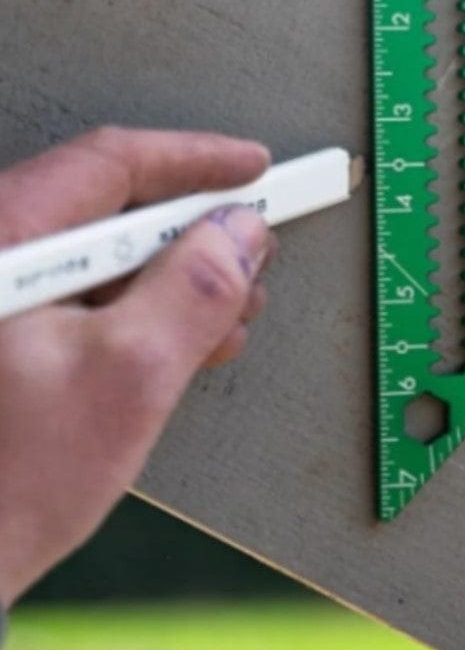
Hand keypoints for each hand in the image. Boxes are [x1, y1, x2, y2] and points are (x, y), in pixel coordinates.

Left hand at [0, 127, 271, 605]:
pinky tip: (183, 343)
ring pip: (100, 260)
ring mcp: (0, 304)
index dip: (194, 160)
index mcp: (3, 246)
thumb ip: (194, 291)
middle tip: (254, 246)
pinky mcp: (4, 343)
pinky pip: (81, 303)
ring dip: (174, 279)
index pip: (108, 163)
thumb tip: (238, 233)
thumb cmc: (1, 489)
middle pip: (106, 210)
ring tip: (233, 312)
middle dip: (193, 231)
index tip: (253, 170)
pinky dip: (139, 314)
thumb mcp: (129, 377)